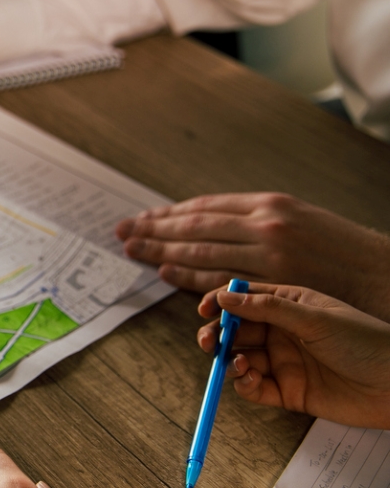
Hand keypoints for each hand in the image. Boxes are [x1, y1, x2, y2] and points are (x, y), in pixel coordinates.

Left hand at [116, 193, 389, 317]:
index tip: (144, 218)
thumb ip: (259, 221)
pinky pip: (220, 280)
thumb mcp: (302, 220)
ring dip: (161, 250)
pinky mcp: (272, 282)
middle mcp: (264, 224)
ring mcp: (267, 254)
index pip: (205, 207)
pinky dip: (189, 276)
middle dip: (154, 229)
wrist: (383, 277)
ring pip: (201, 251)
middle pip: (194, 226)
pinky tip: (164, 272)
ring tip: (133, 250)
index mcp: (269, 204)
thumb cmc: (342, 252)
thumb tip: (216, 226)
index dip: (170, 214)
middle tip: (123, 232)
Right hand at [198, 284, 389, 428]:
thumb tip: (224, 298)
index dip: (222, 303)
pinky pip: (254, 388)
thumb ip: (266, 308)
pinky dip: (244, 385)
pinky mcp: (288, 392)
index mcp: (290, 306)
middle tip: (209, 343)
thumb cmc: (367, 343)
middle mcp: (284, 333)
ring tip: (237, 364)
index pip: (246, 299)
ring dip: (230, 362)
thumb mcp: (314, 319)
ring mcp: (285, 363)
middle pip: (237, 332)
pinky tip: (249, 379)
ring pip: (241, 360)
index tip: (205, 310)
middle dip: (218, 336)